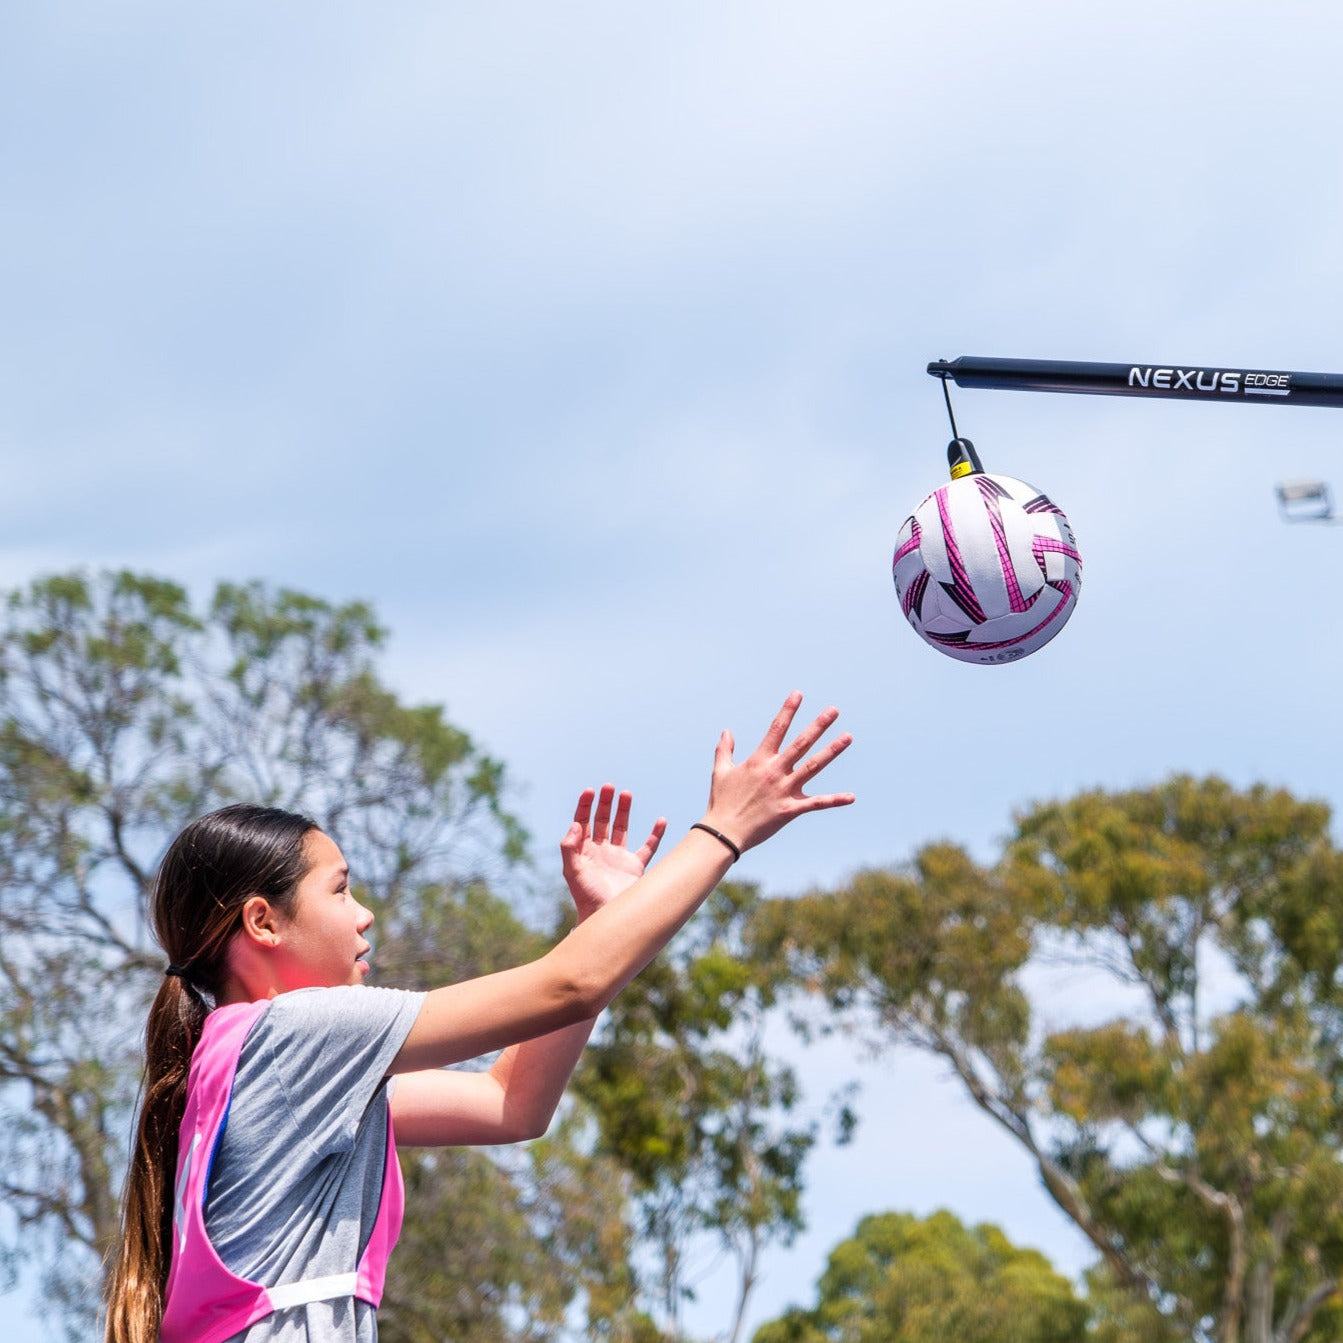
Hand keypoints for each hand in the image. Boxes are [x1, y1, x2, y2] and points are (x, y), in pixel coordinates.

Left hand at [560, 785, 667, 919]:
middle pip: (603, 820)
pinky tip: (661, 820)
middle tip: (609, 786)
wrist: (606, 918)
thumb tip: (576, 824)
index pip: (583, 822)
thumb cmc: (586, 896)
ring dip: (624, 811)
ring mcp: (618, 858)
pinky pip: (648, 846)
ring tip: (627, 793)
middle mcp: (601, 851)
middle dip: (605, 803)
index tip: (590, 791)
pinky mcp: (635, 867)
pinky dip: (655, 834)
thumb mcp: (572, 871)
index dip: (585, 805)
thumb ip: (570, 847)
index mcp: (584, 850)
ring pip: (622, 828)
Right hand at [700, 692, 854, 853]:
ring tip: (848, 737)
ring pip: (813, 766)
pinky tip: (851, 797)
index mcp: (759, 760)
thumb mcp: (720, 771)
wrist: (724, 833)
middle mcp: (774, 771)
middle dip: (819, 725)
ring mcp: (784, 790)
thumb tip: (727, 731)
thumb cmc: (721, 802)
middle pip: (801, 743)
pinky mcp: (790, 810)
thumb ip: (724, 749)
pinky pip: (816, 804)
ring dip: (832, 751)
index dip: (788, 710)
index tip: (799, 694)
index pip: (776, 729)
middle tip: (834, 710)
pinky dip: (834, 800)